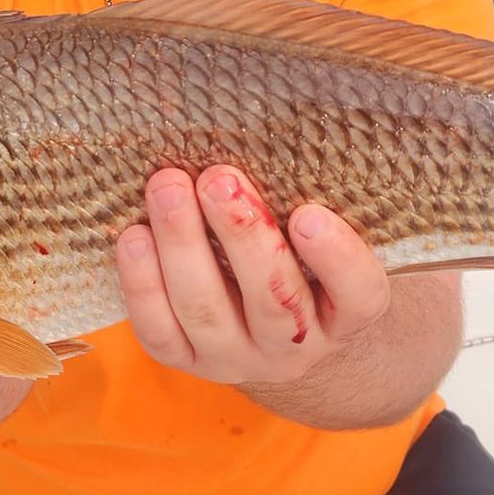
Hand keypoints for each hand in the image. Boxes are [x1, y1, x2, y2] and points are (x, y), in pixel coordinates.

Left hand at [116, 165, 391, 385]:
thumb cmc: (304, 260)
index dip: (337, 259)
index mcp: (345, 316)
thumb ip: (308, 203)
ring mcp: (238, 359)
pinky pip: (159, 332)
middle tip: (217, 177)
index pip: (358, 295)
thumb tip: (265, 134)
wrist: (276, 331)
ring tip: (168, 187)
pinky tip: (134, 235)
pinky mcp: (187, 360)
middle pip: (273, 302)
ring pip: (207, 312)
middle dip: (242, 235)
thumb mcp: (324, 238)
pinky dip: (143, 283)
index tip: (309, 215)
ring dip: (183, 246)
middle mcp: (295, 347)